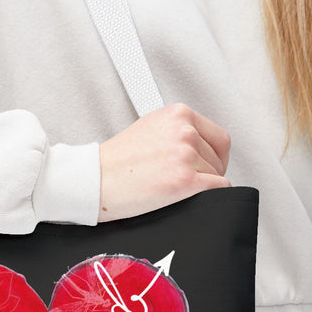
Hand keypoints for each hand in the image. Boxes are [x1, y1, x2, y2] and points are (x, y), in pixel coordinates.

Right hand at [98, 103, 230, 222]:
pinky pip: (218, 190)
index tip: (206, 165)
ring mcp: (185, 155)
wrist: (93, 180)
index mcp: (178, 114)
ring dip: (202, 186)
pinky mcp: (185, 180)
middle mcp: (184, 131)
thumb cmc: (113, 161)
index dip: (214, 156)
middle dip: (207, 172)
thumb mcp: (149, 129)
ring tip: (173, 187)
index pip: (218, 137)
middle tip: (186, 180)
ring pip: (217, 175)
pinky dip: (209, 197)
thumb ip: (177, 132)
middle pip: (218, 158)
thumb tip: (200, 148)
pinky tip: (188, 197)